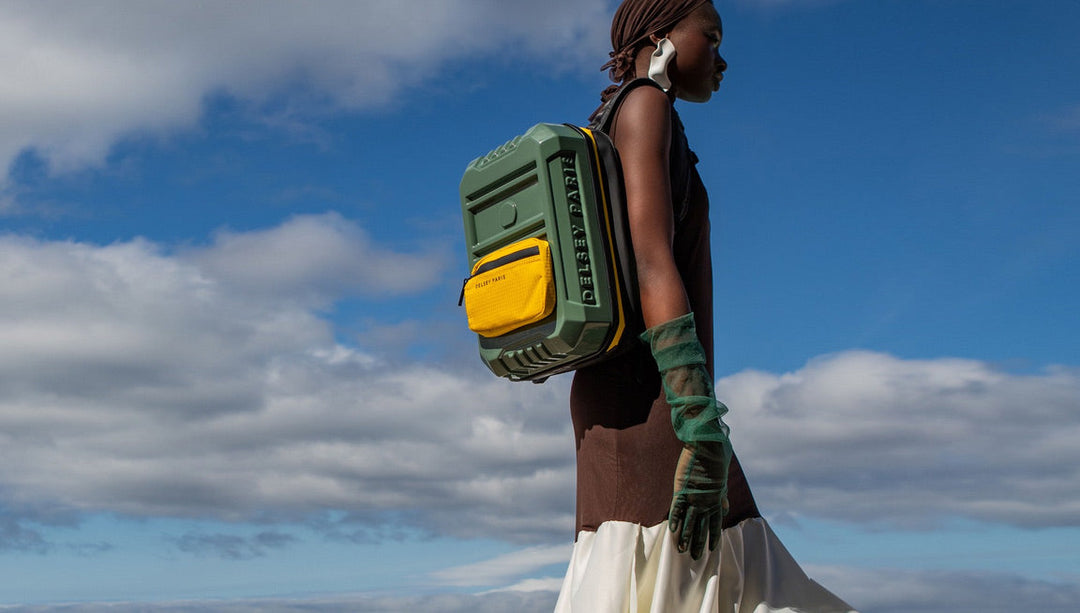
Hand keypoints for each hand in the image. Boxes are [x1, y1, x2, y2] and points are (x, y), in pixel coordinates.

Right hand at [669, 438, 729, 559]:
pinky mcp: (682, 489)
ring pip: (689, 522)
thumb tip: (726, 508)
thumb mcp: (724, 478)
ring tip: (682, 551)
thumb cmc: (717, 456)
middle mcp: (706, 501)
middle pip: (702, 527)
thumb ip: (723, 495)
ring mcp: (694, 496)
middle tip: (695, 557)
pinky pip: (677, 508)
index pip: (715, 523)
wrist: (708, 442)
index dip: (713, 537)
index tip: (712, 550)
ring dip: (685, 537)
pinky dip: (675, 520)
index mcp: (717, 498)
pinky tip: (672, 532)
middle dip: (698, 543)